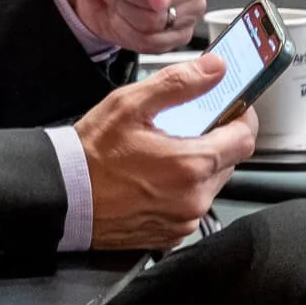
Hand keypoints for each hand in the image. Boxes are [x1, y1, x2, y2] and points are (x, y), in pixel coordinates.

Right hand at [74, 56, 255, 249]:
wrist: (60, 196)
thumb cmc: (89, 154)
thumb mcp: (128, 106)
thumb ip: (178, 84)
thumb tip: (215, 68)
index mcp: (190, 163)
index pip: (245, 137)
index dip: (240, 119)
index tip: (228, 110)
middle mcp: (194, 196)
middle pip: (227, 162)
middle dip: (211, 143)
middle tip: (179, 132)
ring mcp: (184, 219)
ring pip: (209, 186)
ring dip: (195, 170)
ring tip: (159, 159)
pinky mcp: (171, 235)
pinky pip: (190, 209)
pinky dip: (180, 194)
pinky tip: (150, 183)